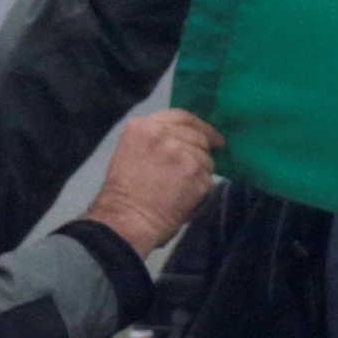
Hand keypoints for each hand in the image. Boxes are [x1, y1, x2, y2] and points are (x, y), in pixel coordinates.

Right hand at [87, 110, 223, 254]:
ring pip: (206, 158)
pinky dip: (201, 192)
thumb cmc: (125, 196)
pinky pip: (209, 179)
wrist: (125, 221)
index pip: (181, 117)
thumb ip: (158, 141)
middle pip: (198, 135)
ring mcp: (180, 152)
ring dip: (200, 174)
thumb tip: (189, 142)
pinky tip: (183, 200)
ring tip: (179, 190)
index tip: (212, 136)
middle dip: (203, 151)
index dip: (200, 126)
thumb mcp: (133, 153)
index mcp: (143, 127)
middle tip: (199, 168)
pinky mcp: (194, 172)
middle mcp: (162, 134)